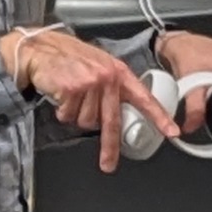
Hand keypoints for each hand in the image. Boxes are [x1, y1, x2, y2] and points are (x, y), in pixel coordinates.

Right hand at [5, 28, 172, 172]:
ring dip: (75, 115)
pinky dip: (61, 110)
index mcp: (118, 72)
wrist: (39, 47)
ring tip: (69, 98)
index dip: (159, 117)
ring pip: (86, 121)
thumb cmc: (66, 57)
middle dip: (109, 146)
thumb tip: (114, 114)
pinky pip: (68, 115)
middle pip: (112, 121)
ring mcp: (90, 84)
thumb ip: (110, 88)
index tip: (172, 132)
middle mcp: (107, 78)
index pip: (144, 98)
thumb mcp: (98, 66)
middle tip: (108, 164)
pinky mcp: (72, 89)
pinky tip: (59, 95)